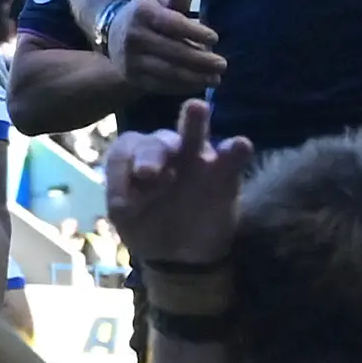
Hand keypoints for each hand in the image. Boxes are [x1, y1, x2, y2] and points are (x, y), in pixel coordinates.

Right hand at [102, 0, 226, 94]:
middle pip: (173, 51)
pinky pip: (161, 85)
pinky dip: (183, 87)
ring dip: (195, 78)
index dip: (195, 32)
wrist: (115, 34)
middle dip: (201, 60)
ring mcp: (131, 60)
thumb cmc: (147, 15)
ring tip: (215, 79)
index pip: (173, 24)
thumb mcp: (158, 0)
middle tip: (222, 65)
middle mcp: (134, 37)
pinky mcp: (133, 78)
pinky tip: (199, 85)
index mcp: (142, 13)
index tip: (215, 39)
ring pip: (168, 72)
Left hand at [104, 99, 253, 273]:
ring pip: (194, 134)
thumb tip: (122, 202)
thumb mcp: (127, 219)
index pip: (126, 152)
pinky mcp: (225, 174)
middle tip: (147, 172)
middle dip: (153, 151)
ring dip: (194, 121)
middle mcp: (166, 152)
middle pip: (158, 140)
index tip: (121, 204)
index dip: (121, 172)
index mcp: (137, 158)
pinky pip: (232, 157)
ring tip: (197, 108)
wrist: (181, 254)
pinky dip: (236, 150)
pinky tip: (240, 145)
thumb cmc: (148, 225)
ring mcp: (197, 159)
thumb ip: (123, 205)